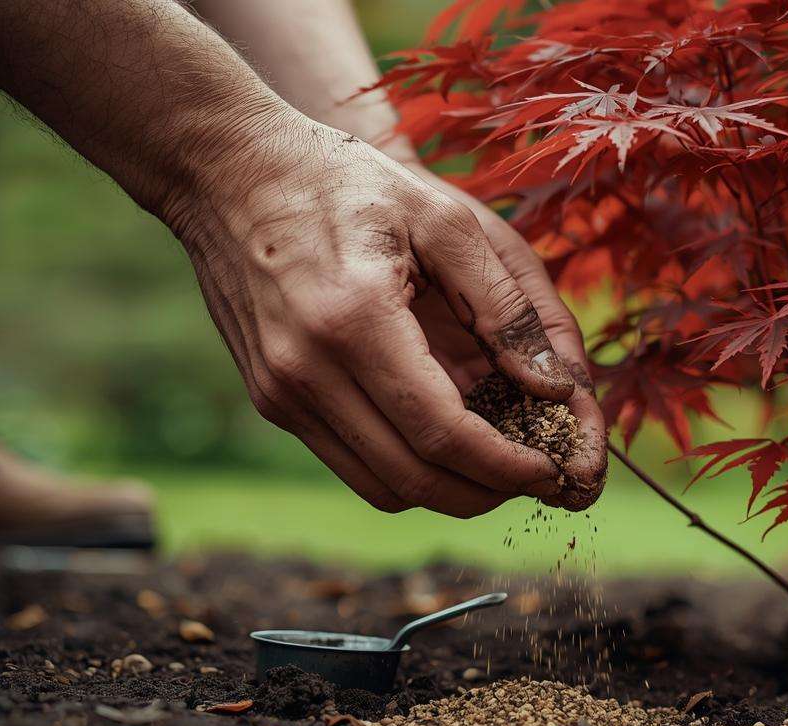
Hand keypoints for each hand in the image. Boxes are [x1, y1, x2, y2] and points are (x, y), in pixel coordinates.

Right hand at [163, 108, 603, 514]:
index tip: (553, 470)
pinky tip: (449, 437)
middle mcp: (306, 370)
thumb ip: (509, 304)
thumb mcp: (446, 218)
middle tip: (538, 476)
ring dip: (449, 492)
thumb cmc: (348, 182)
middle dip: (486, 493)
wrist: (228, 169)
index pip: (441, 433)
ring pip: (382, 487)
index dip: (505, 467)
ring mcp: (281, 392)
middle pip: (413, 479)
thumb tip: (559, 388)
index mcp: (353, 319)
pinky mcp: (272, 399)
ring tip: (501, 463)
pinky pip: (352, 463)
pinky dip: (408, 468)